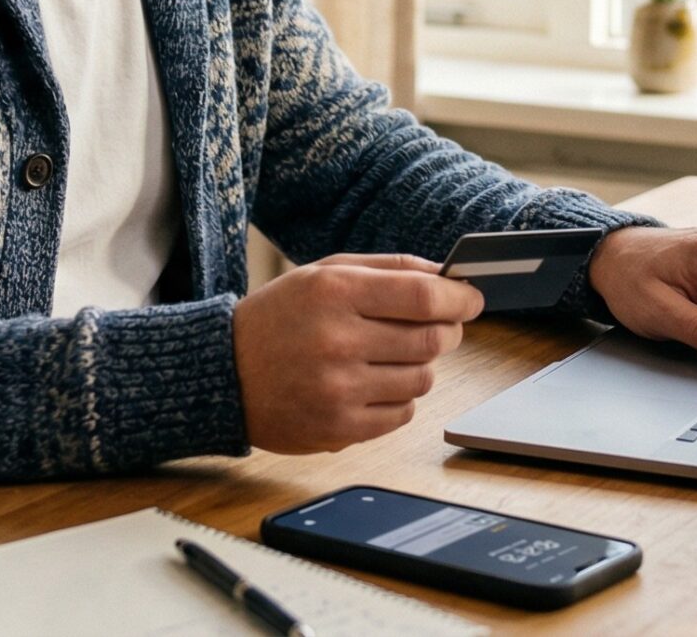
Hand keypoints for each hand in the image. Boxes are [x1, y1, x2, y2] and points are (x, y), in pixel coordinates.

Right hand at [233, 254, 484, 453]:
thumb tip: (448, 275)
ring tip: (392, 355)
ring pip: (423, 378)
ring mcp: (338, 389)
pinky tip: (374, 383)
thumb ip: (389, 267)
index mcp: (335, 293)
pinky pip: (403, 413)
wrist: (224, 374)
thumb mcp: (324, 272)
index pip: (424, 295)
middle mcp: (337, 341)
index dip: (460, 298)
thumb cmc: (279, 317)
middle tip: (440, 326)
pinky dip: (400, 397)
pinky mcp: (339, 428)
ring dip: (420, 365)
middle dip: (447, 330)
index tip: (472, 299)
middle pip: (432, 339)